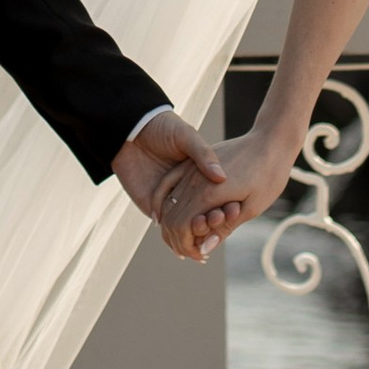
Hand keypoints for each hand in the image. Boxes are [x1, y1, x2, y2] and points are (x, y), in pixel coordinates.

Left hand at [113, 110, 227, 256]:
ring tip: (211, 234)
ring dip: (200, 233)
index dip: (226, 204)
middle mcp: (185, 189)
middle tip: (226, 223)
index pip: (215, 196)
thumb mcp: (187, 136)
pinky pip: (167, 227)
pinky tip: (191, 240)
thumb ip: (202, 154)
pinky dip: (179, 237)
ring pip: (188, 225)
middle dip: (215, 223)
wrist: (131, 128)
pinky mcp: (151, 205)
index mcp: (197, 174)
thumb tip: (220, 176)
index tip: (238, 209)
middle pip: (203, 214)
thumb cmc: (162, 127)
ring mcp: (169, 198)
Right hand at [156, 114, 297, 260]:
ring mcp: (191, 169)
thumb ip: (224, 228)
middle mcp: (193, 180)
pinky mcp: (193, 162)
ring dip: (173, 224)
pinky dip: (167, 202)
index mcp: (208, 193)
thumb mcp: (251, 208)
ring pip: (168, 203)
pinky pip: (170, 184)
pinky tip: (168, 214)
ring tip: (189, 238)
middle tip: (196, 252)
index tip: (202, 256)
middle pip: (171, 217)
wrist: (271, 141)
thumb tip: (204, 249)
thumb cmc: (268, 175)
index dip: (187, 246)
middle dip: (179, 239)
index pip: (181, 227)